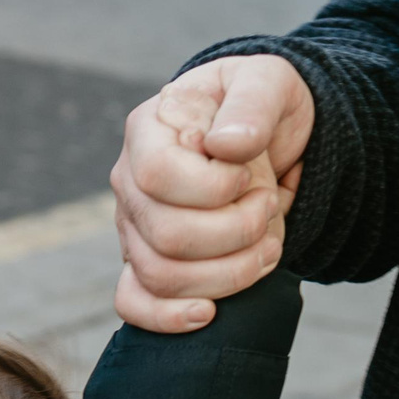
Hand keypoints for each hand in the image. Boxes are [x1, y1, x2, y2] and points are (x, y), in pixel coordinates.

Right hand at [110, 54, 311, 331]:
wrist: (264, 135)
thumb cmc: (261, 103)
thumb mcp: (269, 82)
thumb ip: (251, 105)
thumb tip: (225, 147)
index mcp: (147, 131)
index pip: (159, 176)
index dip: (214, 188)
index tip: (250, 175)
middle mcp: (129, 181)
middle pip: (165, 236)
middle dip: (237, 232)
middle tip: (267, 207)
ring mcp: (134, 225)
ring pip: (160, 276)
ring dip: (230, 272)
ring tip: (266, 244)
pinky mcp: (145, 260)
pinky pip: (133, 302)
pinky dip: (167, 316)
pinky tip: (207, 313)